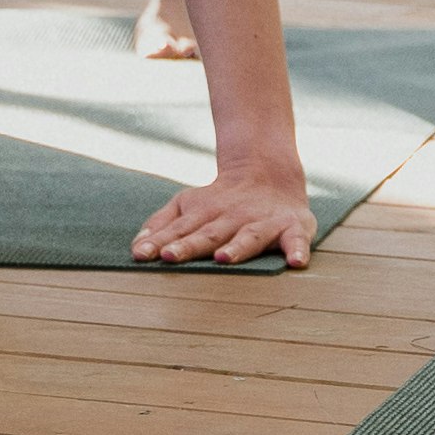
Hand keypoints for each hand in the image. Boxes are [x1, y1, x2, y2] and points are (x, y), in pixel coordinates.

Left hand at [133, 171, 313, 268]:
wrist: (269, 173)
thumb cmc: (220, 200)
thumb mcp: (187, 205)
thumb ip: (162, 225)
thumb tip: (136, 249)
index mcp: (205, 214)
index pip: (181, 230)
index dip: (162, 242)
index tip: (144, 255)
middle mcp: (232, 217)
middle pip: (209, 234)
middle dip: (190, 246)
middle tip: (170, 256)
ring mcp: (263, 222)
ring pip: (249, 236)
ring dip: (238, 247)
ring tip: (224, 259)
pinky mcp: (292, 227)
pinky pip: (297, 239)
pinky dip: (298, 249)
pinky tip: (296, 262)